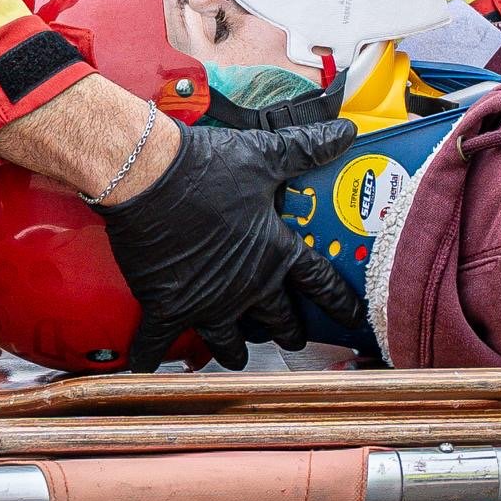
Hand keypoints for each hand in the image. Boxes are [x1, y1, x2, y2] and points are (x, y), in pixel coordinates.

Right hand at [89, 117, 362, 369]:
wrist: (149, 176)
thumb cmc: (209, 166)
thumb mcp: (265, 155)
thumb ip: (307, 148)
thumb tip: (347, 131)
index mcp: (276, 252)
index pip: (320, 283)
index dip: (339, 301)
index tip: (351, 317)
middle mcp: (248, 285)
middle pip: (277, 319)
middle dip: (287, 330)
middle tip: (292, 337)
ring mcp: (208, 301)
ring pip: (228, 341)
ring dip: (234, 350)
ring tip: (237, 355)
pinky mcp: (168, 306)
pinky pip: (159, 344)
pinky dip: (153, 357)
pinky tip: (149, 369)